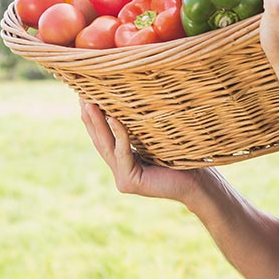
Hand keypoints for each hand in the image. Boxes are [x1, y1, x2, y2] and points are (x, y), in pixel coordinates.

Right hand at [79, 99, 198, 201]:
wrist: (197, 181)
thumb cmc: (181, 159)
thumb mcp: (155, 141)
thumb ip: (139, 132)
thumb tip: (129, 103)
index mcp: (124, 162)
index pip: (104, 138)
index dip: (92, 119)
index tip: (84, 97)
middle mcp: (120, 171)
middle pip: (100, 141)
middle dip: (89, 118)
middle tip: (81, 96)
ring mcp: (122, 179)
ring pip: (107, 146)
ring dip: (97, 122)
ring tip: (89, 103)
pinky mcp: (129, 182)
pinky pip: (122, 153)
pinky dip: (119, 134)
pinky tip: (113, 118)